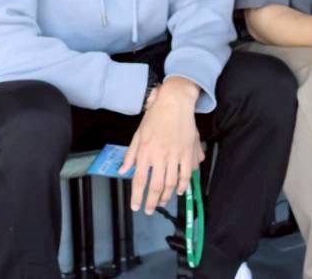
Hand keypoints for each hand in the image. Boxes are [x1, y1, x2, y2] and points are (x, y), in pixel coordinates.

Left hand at [120, 77, 203, 214]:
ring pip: (172, 183)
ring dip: (166, 196)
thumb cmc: (156, 115)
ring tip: (161, 202)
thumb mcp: (138, 134)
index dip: (137, 196)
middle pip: (156, 185)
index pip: (139, 179)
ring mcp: (175, 155)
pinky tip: (179, 191)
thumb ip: (131, 155)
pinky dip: (183, 185)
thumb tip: (123, 170)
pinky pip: (186, 174)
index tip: (135, 206)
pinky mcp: (188, 152)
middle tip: (148, 209)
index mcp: (145, 151)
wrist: (175, 102)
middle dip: (151, 201)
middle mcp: (160, 155)